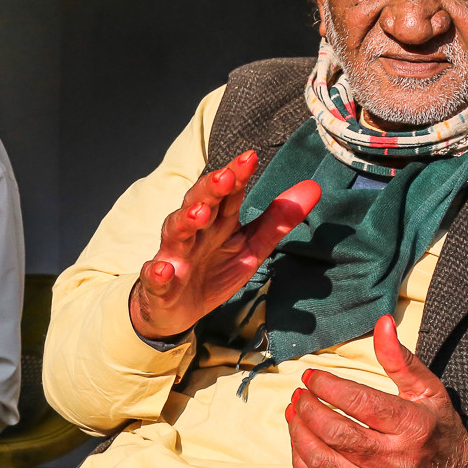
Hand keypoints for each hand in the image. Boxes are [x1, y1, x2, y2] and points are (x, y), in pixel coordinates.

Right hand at [130, 150, 321, 339]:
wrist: (174, 309)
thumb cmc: (212, 272)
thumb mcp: (250, 248)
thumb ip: (277, 221)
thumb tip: (313, 188)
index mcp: (218, 223)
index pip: (228, 194)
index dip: (238, 175)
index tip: (250, 158)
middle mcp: (194, 233)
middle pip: (199, 203)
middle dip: (211, 190)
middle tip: (225, 176)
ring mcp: (174, 256)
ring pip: (176, 232)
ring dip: (185, 221)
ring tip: (199, 214)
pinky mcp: (159, 285)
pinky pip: (155, 277)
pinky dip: (156, 273)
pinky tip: (162, 270)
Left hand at [286, 315, 467, 467]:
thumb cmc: (441, 431)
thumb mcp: (429, 390)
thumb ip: (400, 358)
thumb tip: (381, 323)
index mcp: (411, 427)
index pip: (359, 403)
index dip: (328, 386)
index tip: (311, 376)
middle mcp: (394, 460)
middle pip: (336, 434)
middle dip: (309, 410)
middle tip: (298, 396)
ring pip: (325, 463)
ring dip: (299, 436)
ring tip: (292, 416)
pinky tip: (299, 448)